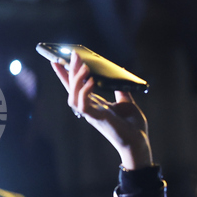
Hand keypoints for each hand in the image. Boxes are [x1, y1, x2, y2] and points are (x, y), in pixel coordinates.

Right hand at [52, 52, 152, 168]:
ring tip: (83, 66)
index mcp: (95, 104)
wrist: (139, 141)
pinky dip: (85, 92)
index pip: (77, 87)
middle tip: (73, 55)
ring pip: (73, 96)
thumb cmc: (133, 125)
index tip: (56, 60)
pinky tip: (90, 81)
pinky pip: (83, 105)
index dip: (66, 75)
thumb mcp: (127, 102)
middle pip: (73, 88)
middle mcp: (90, 108)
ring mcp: (92, 114)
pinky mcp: (96, 118)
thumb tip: (120, 77)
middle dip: (71, 71)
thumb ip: (121, 91)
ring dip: (76, 80)